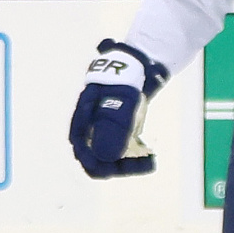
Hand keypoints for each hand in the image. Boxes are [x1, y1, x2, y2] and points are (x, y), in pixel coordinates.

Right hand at [67, 40, 165, 177]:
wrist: (136, 65)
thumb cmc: (124, 81)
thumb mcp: (122, 103)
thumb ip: (113, 128)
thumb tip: (106, 157)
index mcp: (82, 124)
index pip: (85, 156)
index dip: (102, 167)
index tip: (124, 167)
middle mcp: (90, 131)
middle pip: (99, 161)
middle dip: (121, 166)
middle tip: (146, 162)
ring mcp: (103, 132)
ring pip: (112, 159)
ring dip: (131, 163)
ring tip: (151, 159)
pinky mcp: (117, 132)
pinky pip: (123, 152)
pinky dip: (136, 156)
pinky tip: (151, 154)